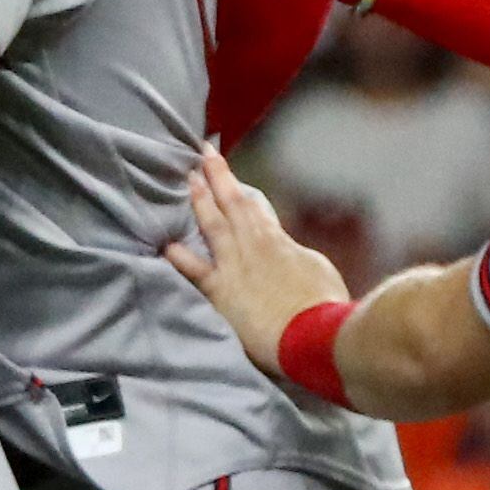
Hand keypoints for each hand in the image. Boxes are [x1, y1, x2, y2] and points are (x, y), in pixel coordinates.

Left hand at [160, 139, 346, 369]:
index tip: (228, 173)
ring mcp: (235, 267)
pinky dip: (180, 258)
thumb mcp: (317, 269)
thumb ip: (296, 256)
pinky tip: (165, 246)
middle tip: (203, 155)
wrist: (314, 333)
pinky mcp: (221, 293)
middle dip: (218, 177)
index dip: (241, 188)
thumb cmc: (325, 304)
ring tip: (188, 179)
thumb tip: (288, 252)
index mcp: (278, 241)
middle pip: (233, 204)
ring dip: (201, 200)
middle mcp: (254, 245)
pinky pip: (196, 271)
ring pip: (213, 225)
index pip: (256, 207)